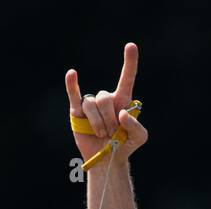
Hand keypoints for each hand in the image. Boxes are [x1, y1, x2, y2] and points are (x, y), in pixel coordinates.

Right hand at [66, 41, 147, 162]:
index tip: (131, 46)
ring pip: (92, 105)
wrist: (108, 160)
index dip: (129, 63)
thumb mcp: (139, 138)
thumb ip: (136, 125)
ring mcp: (91, 105)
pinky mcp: (77, 112)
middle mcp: (106, 99)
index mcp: (123, 101)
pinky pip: (74, 96)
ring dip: (98, 122)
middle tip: (113, 133)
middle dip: (110, 119)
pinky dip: (72, 85)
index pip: (127, 78)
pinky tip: (72, 74)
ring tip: (102, 134)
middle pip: (105, 99)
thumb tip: (121, 113)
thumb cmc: (124, 145)